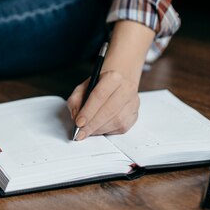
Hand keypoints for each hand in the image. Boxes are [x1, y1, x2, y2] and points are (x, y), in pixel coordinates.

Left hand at [67, 20, 155, 139]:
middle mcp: (126, 89)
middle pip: (108, 110)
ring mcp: (133, 103)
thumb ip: (75, 100)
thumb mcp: (83, 87)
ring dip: (99, 129)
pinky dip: (107, 130)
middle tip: (80, 133)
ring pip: (116, 121)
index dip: (88, 111)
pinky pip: (121, 128)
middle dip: (92, 125)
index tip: (78, 123)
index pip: (99, 95)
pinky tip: (98, 128)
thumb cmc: (99, 85)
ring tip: (87, 131)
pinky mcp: (134, 114)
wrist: (119, 81)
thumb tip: (76, 117)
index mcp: (113, 77)